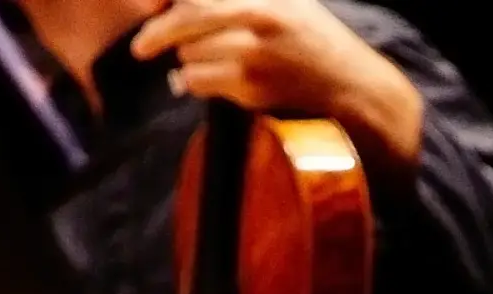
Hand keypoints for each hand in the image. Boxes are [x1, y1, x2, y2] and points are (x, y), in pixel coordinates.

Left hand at [132, 0, 423, 170]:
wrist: (351, 84)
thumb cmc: (313, 41)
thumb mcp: (284, 1)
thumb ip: (238, 0)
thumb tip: (176, 5)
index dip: (168, 5)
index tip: (152, 8)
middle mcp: (258, 16)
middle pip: (188, 17)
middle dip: (157, 33)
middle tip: (141, 47)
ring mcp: (254, 53)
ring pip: (191, 54)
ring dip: (187, 62)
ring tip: (201, 64)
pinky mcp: (252, 87)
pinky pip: (202, 82)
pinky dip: (194, 84)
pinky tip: (202, 82)